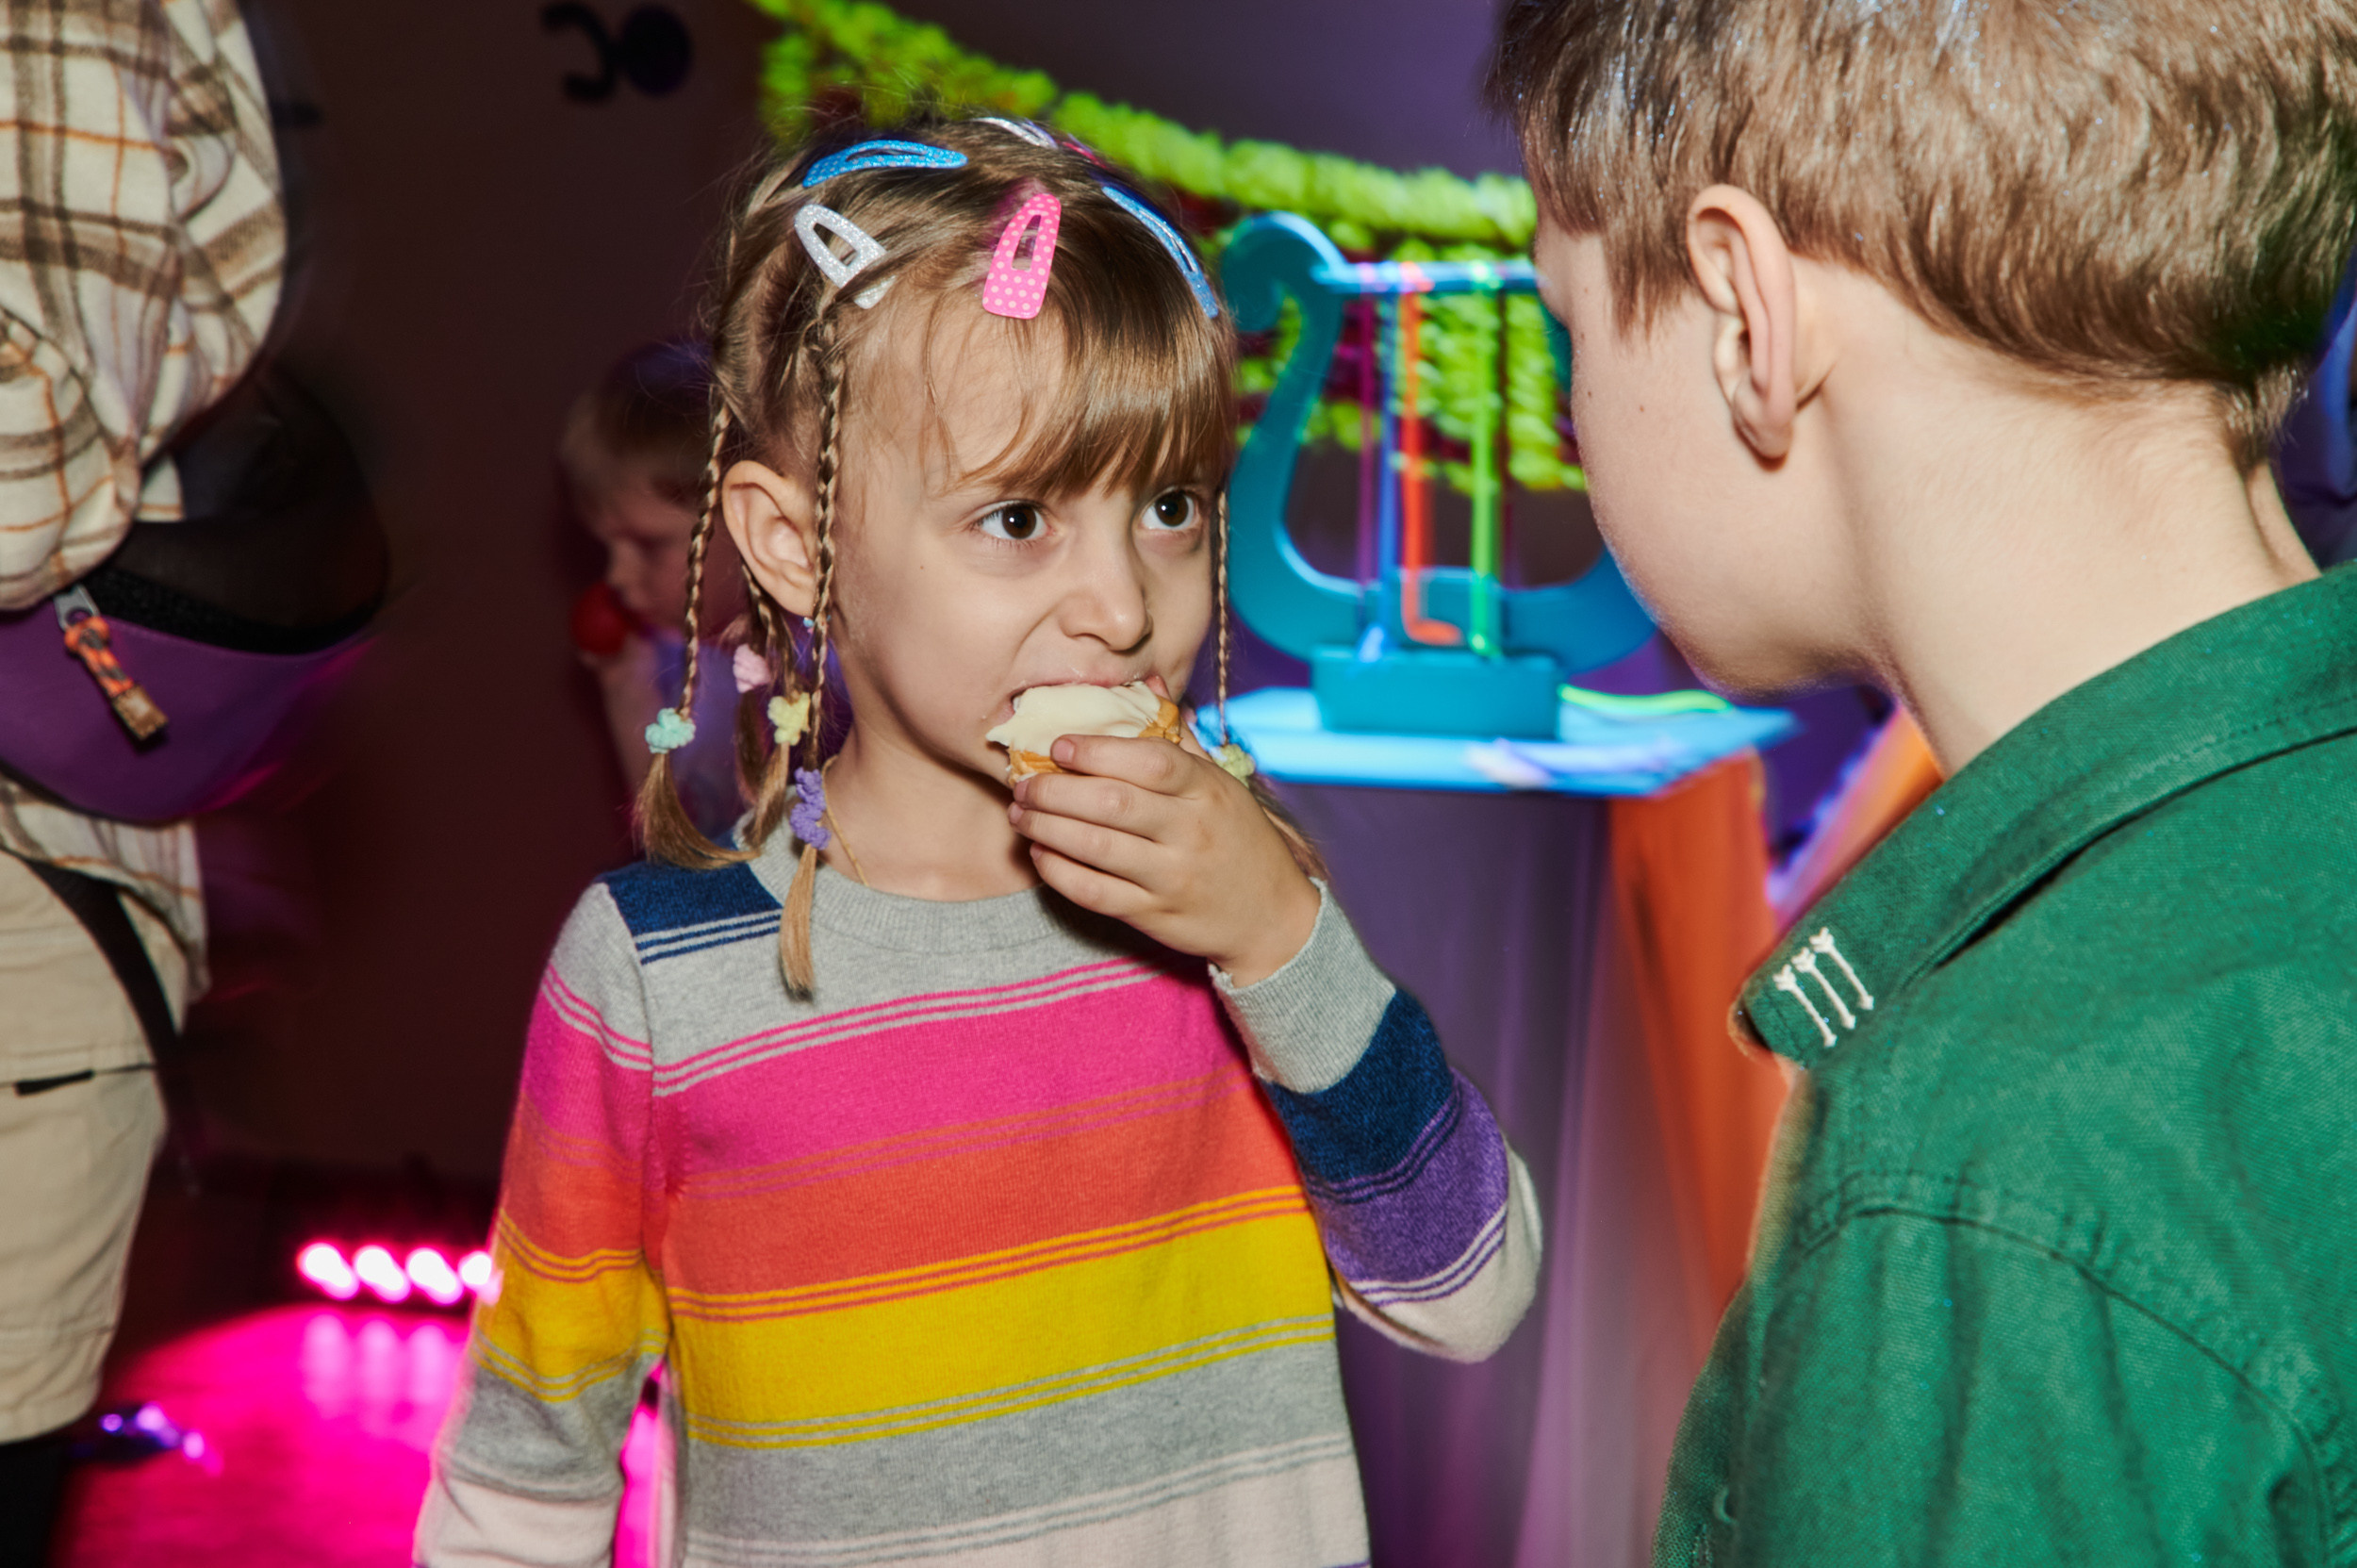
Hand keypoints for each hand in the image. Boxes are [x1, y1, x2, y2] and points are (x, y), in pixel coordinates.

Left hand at [1009, 727, 1319, 986]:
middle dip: (1056, 790)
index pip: (1149, 762)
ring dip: (1047, 828)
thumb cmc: (1237, 839)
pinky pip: (1095, 892)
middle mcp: (1191, 831)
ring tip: (1021, 814)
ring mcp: (1172, 876)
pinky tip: (1040, 854)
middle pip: (1112, 803)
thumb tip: (1148, 680)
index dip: (1098, 751)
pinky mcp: (1155, 916)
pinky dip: (1059, 872)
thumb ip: (1179, 738)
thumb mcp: (1220, 786)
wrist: (1272, 916)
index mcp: (1206, 790)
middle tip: (1024, 782)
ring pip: (1096, 848)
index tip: (1058, 745)